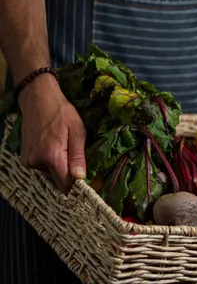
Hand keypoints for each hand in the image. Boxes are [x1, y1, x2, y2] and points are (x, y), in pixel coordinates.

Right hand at [18, 74, 86, 193]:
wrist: (38, 98)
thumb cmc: (61, 112)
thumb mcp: (77, 131)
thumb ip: (78, 156)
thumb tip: (80, 177)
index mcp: (51, 156)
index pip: (64, 184)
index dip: (75, 184)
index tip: (84, 179)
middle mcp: (36, 162)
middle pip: (57, 180)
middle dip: (68, 173)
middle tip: (75, 156)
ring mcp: (28, 160)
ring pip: (50, 173)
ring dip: (59, 166)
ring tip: (63, 147)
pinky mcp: (25, 157)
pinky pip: (42, 166)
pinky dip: (50, 161)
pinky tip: (54, 146)